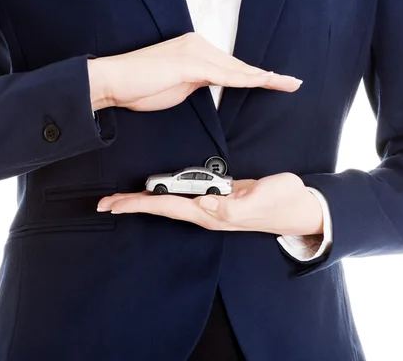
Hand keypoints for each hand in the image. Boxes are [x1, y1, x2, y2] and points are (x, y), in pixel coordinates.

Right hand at [87, 32, 301, 111]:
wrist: (114, 81)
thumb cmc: (140, 87)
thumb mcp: (177, 85)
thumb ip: (197, 82)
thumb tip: (211, 84)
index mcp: (195, 49)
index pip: (230, 65)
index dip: (253, 74)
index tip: (275, 81)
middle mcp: (197, 45)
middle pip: (238, 65)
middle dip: (266, 76)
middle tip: (292, 83)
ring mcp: (194, 52)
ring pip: (235, 68)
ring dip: (263, 77)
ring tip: (287, 83)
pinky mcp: (188, 63)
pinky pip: (223, 74)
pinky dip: (244, 79)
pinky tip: (263, 81)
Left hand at [97, 173, 323, 236]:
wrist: (298, 206)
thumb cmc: (281, 204)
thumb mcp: (257, 203)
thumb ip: (229, 207)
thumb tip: (201, 205)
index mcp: (209, 213)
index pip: (165, 208)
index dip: (138, 205)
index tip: (113, 204)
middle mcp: (205, 211)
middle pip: (160, 207)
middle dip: (132, 204)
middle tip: (104, 202)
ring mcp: (210, 204)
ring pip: (169, 201)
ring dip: (144, 198)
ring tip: (121, 197)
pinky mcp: (217, 195)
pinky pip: (183, 193)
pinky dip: (165, 191)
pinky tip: (157, 189)